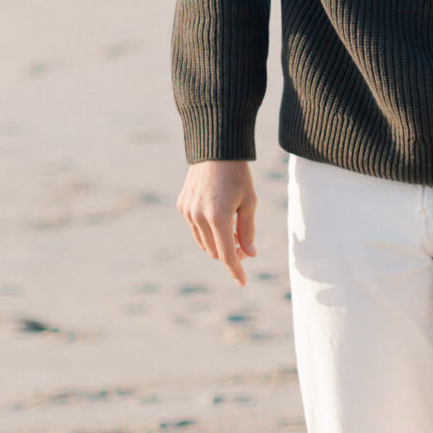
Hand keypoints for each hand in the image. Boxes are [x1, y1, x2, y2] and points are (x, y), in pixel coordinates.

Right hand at [178, 160, 257, 286]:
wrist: (215, 150)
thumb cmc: (238, 175)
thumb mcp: (249, 202)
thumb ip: (248, 230)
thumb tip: (250, 254)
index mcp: (218, 217)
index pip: (227, 254)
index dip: (236, 270)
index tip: (243, 282)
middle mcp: (198, 217)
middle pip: (215, 251)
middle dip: (231, 253)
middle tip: (245, 243)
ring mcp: (187, 212)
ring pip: (204, 242)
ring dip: (219, 242)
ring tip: (233, 225)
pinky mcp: (182, 205)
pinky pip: (195, 228)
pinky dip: (208, 230)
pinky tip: (220, 215)